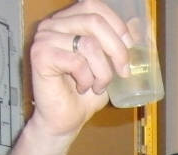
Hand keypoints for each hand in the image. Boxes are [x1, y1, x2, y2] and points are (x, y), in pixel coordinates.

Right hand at [26, 0, 134, 136]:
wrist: (65, 119)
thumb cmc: (85, 92)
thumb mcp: (107, 63)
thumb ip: (116, 43)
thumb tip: (137, 25)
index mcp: (67, 21)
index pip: (93, 5)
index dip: (116, 24)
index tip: (129, 46)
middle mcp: (52, 25)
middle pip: (94, 21)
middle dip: (117, 49)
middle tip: (123, 72)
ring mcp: (44, 39)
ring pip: (88, 44)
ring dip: (102, 71)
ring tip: (98, 85)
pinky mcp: (40, 56)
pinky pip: (76, 61)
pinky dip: (87, 79)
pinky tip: (82, 87)